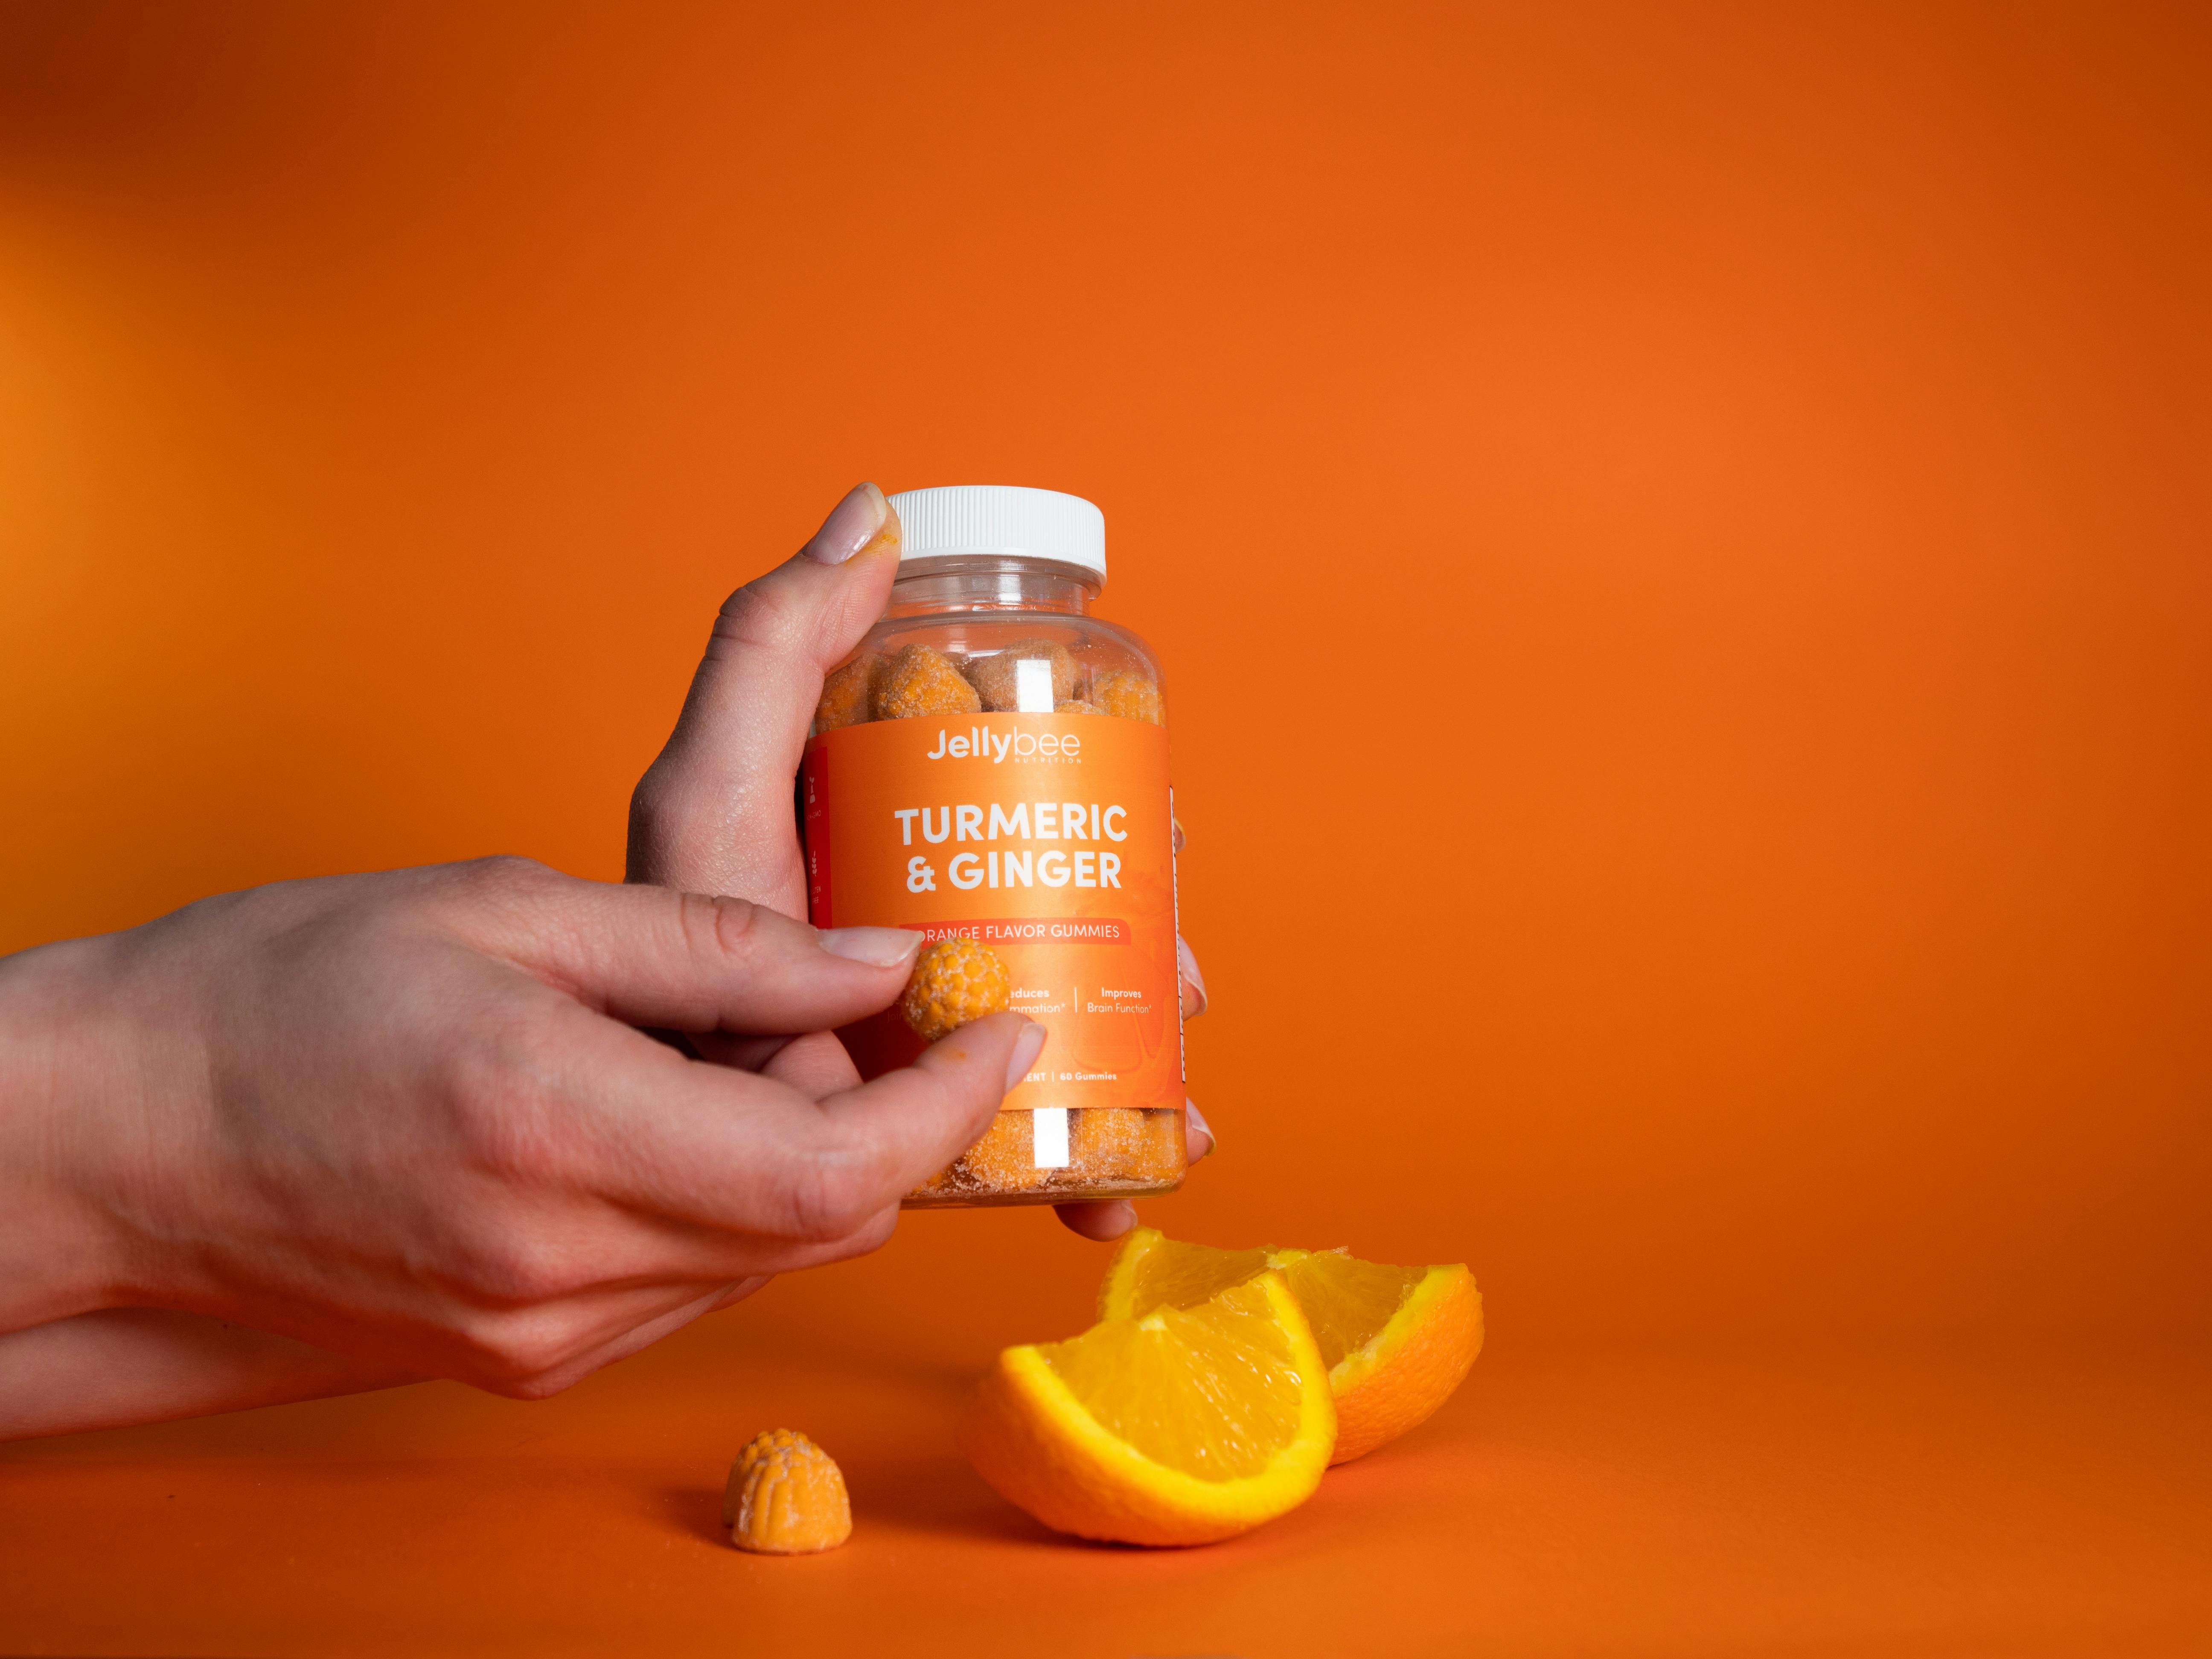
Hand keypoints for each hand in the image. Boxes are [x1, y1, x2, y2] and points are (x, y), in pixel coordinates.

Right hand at [0, 860, 1038, 1433]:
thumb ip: (714, 947)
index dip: (950, 1102)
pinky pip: (697, 1281)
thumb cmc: (279, 994)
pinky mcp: (524, 1355)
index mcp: (556, 1132)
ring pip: (773, 1258)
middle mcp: (559, 1267)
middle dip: (906, 1124)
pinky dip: (743, 1200)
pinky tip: (709, 1113)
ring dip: (825, 1160)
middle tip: (925, 1018)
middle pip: (826, 1222)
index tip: (1004, 1025)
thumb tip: (881, 961)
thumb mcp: (504, 910)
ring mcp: (541, 1333)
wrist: (116, 1145)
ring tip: (815, 1051)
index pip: (834, 1168)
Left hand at [625, 482, 1215, 1242]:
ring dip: (1152, 1054)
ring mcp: (942, 1046)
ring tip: (1167, 1071)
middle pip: (1089, 917)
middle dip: (1155, 942)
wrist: (621, 1124)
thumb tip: (871, 511)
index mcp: (905, 845)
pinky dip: (1104, 1166)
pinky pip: (1048, 1149)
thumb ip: (772, 649)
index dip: (1114, 806)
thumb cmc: (661, 944)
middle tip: (1177, 965)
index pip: (1041, 799)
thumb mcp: (715, 788)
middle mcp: (938, 939)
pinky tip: (1114, 1188)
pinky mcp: (938, 1146)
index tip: (1152, 818)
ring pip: (1092, 1030)